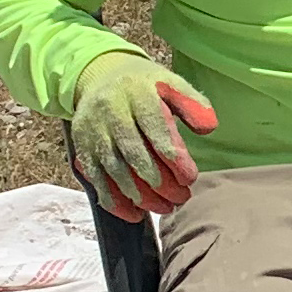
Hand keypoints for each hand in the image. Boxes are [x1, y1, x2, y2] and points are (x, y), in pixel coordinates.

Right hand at [71, 53, 217, 221]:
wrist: (98, 76)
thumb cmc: (144, 86)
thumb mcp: (171, 84)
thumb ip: (193, 104)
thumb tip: (209, 128)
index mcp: (138, 96)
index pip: (157, 132)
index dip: (175, 159)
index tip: (191, 178)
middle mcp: (112, 114)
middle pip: (135, 155)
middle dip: (161, 183)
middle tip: (182, 198)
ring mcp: (94, 133)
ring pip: (115, 171)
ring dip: (141, 196)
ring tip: (165, 208)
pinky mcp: (82, 148)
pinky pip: (96, 179)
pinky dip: (114, 201)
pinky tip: (135, 214)